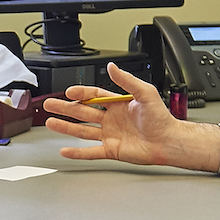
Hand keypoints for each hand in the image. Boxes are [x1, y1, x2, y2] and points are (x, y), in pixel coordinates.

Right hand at [43, 64, 219, 170]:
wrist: (168, 141)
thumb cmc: (161, 118)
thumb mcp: (145, 93)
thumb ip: (127, 80)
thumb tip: (112, 67)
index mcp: (118, 104)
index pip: (93, 96)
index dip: (81, 94)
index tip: (70, 92)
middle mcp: (111, 119)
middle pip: (82, 112)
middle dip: (65, 108)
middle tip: (50, 104)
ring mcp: (110, 135)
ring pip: (82, 130)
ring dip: (66, 126)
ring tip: (50, 122)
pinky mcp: (111, 150)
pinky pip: (90, 151)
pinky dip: (77, 152)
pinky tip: (65, 150)